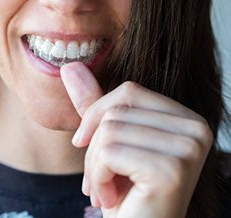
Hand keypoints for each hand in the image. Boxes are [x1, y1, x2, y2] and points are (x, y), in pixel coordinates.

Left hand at [60, 62, 212, 217]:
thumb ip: (95, 105)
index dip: (97, 117)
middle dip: (93, 148)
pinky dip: (98, 177)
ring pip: (109, 130)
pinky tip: (111, 198)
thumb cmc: (125, 191)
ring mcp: (188, 148)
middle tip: (99, 178)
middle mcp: (196, 129)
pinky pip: (109, 152)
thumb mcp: (111, 143)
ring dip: (94, 166)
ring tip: (105, 189)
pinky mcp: (172, 169)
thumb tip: (69, 67)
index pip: (128, 91)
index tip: (86, 145)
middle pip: (116, 111)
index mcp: (185, 118)